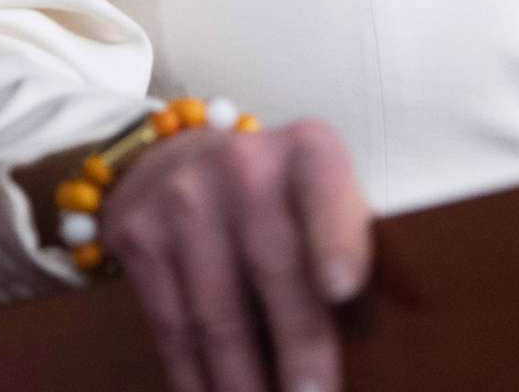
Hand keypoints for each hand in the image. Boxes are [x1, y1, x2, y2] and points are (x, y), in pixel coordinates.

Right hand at [101, 117, 371, 391]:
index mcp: (305, 150)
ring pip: (215, 312)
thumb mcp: (324, 198)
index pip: (322, 187)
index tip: (343, 290)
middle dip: (297, 346)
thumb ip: (352, 250)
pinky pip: (172, 327)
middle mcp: (239, 164)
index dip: (333, 236)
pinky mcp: (138, 237)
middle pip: (270, 265)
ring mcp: (179, 198)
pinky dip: (196, 380)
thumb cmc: (281, 202)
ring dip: (244, 383)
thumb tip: (380, 351)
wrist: (176, 163)